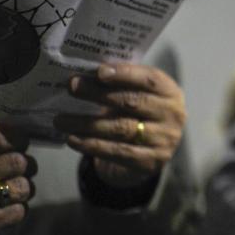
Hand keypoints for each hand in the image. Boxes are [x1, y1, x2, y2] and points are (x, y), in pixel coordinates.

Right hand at [0, 125, 33, 234]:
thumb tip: (24, 135)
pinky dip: (14, 212)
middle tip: (13, 173)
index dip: (18, 140)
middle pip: (18, 162)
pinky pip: (18, 212)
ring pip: (23, 187)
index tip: (18, 145)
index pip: (0, 135)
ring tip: (4, 194)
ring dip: (20, 191)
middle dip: (24, 168)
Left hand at [55, 62, 185, 188]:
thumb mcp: (137, 94)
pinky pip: (118, 152)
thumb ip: (121, 84)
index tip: (99, 72)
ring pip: (121, 129)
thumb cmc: (138, 113)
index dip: (125, 74)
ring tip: (61, 119)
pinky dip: (92, 145)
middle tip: (72, 87)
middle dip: (99, 94)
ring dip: (87, 123)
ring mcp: (164, 140)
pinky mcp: (151, 162)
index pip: (150, 79)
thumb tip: (86, 75)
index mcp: (170, 91)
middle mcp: (173, 115)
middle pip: (133, 102)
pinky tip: (73, 139)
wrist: (149, 151)